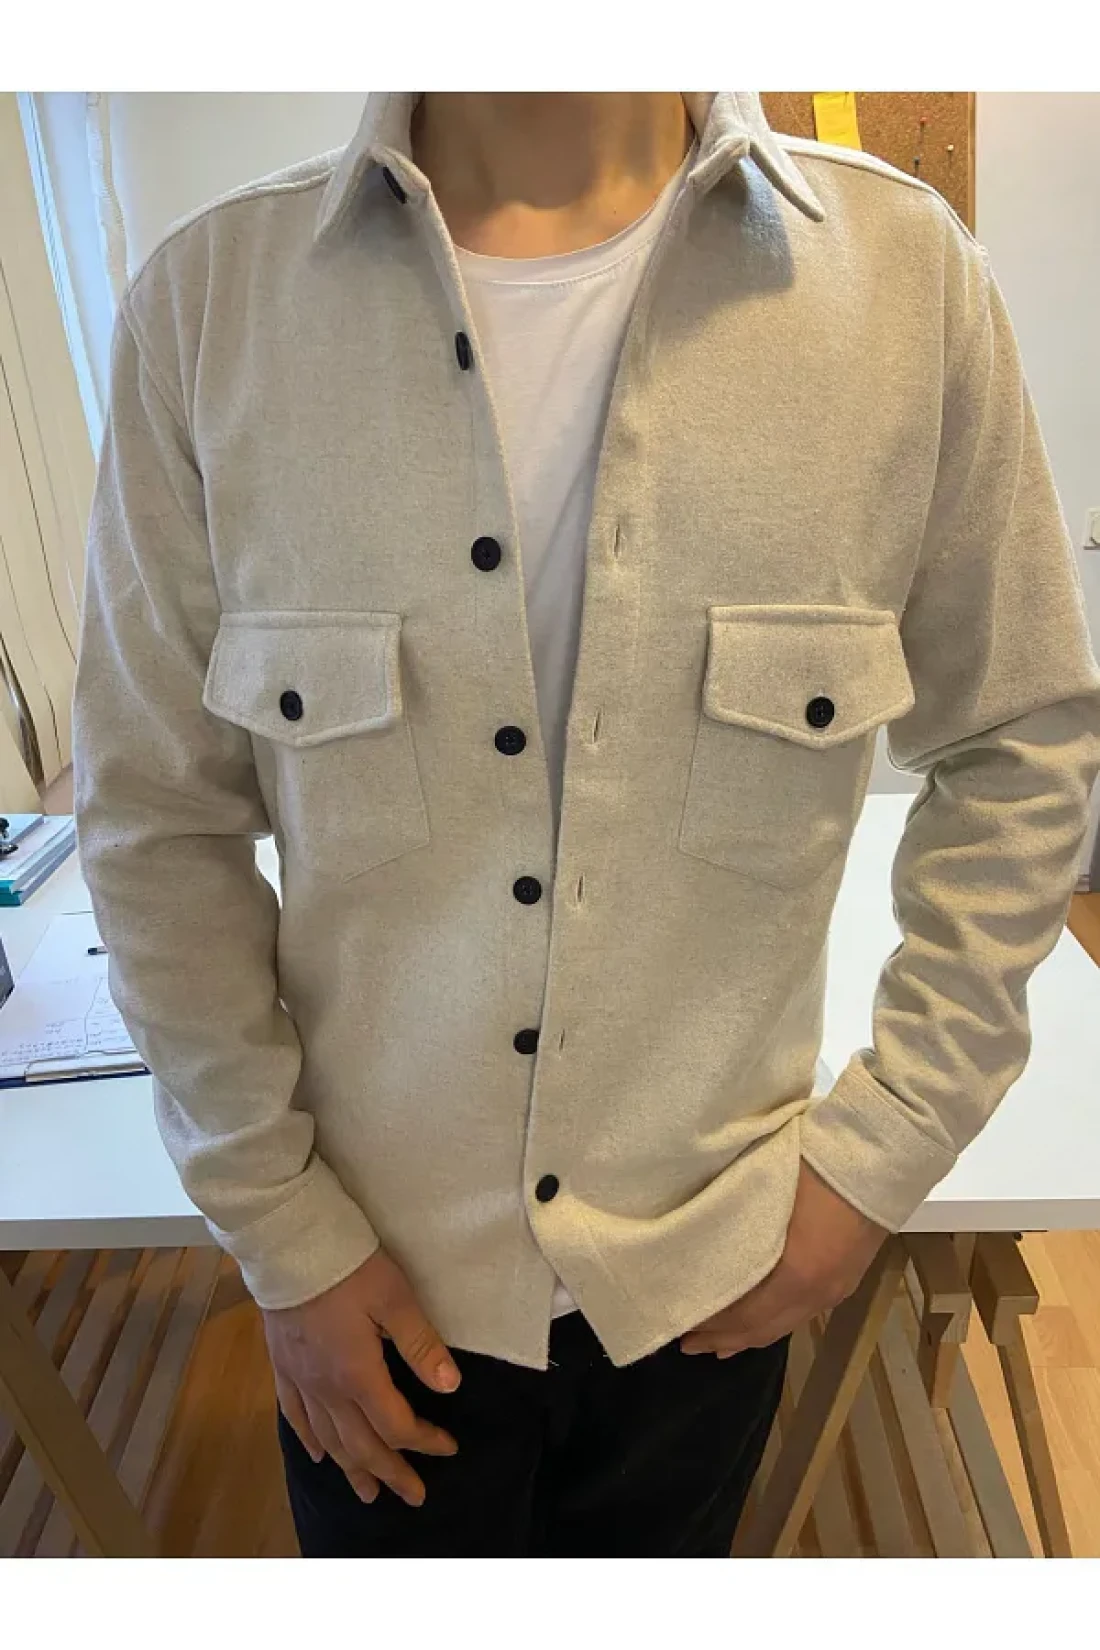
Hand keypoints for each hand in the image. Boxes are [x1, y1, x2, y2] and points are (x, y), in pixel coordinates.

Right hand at [263, 1247, 461, 1506]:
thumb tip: (450, 1387)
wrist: (286, 1243)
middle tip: (414, 1496)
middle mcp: (327, 1389)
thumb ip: (421, 1345)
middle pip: (362, 1445)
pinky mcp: (282, 1366)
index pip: (396, 1425)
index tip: (448, 1447)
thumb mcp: (395, 1298)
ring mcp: (301, 1380)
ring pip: (329, 1440)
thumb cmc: (347, 1267)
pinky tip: (320, 1455)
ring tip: (369, 1493)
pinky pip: (296, 1417)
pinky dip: (311, 1441)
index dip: (425, 1441)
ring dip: (353, 1469)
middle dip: (391, 1473)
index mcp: (358, 1375)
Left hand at [679, 1161, 887, 1357]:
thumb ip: (736, 1227)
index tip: (680, 1324)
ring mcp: (836, 1288)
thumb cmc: (816, 1163)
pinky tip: (763, 1323)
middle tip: (689, 1344)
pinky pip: (802, 1313)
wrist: (879, 1154)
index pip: (746, 1314)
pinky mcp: (847, 1279)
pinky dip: (775, 1322)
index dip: (714, 1324)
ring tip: (718, 1343)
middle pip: (764, 1329)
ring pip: (784, 1325)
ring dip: (750, 1336)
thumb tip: (702, 1247)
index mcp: (798, 1273)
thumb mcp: (767, 1193)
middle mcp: (818, 1292)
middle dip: (725, 1338)